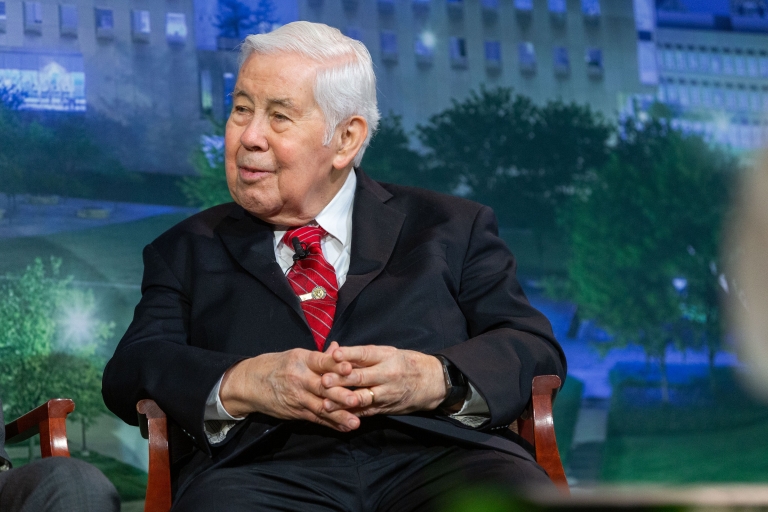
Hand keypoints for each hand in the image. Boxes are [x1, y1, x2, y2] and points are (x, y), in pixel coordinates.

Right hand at [219, 342, 364, 431]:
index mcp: (302, 360)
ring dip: (339, 415)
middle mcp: (300, 379)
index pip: (321, 362)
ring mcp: (298, 397)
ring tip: (355, 421)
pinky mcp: (297, 412)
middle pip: (322, 387)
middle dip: (340, 394)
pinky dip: (331, 424)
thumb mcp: (296, 355)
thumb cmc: (277, 366)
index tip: (350, 368)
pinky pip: (316, 419)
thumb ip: (320, 356)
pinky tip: (345, 428)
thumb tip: (339, 348)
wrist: (250, 384)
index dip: (335, 365)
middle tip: (357, 399)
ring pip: (321, 407)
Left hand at [319, 345, 446, 416]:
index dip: (349, 355)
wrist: (434, 383)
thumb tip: (337, 351)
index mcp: (386, 356)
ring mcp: (386, 393)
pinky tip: (338, 417)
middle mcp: (386, 375)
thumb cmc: (407, 364)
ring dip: (343, 402)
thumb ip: (365, 354)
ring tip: (326, 404)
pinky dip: (352, 415)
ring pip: (362, 398)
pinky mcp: (386, 408)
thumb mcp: (390, 353)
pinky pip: (366, 412)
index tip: (334, 355)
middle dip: (341, 380)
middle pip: (360, 377)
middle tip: (324, 381)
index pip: (365, 354)